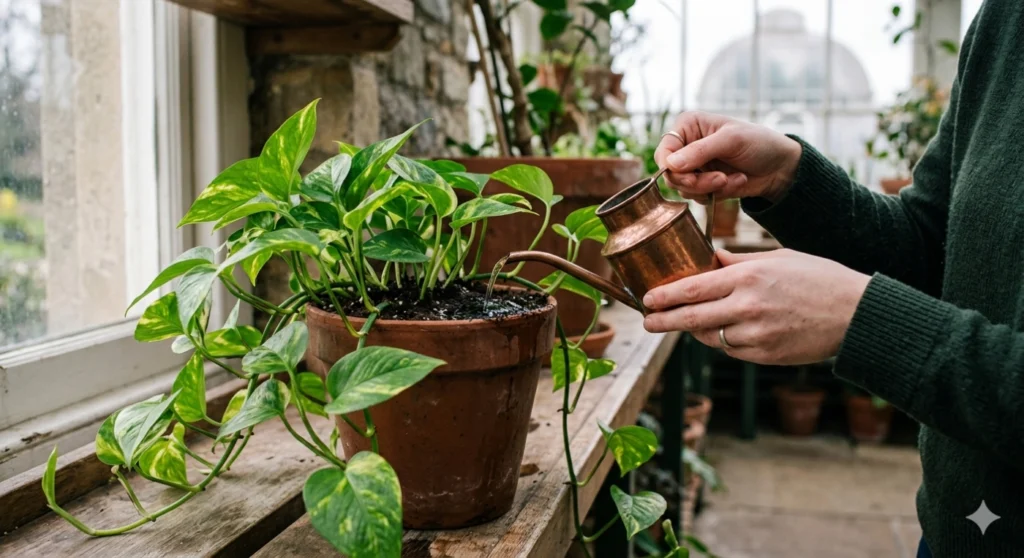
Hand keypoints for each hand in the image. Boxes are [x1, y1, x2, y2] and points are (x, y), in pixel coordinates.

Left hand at [642, 249, 870, 364]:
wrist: (856, 313)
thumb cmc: (818, 278)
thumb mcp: (776, 258)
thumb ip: (737, 261)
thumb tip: (706, 259)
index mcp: (748, 277)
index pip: (693, 289)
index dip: (665, 297)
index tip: (647, 299)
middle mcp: (748, 307)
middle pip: (692, 318)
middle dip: (664, 321)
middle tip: (647, 322)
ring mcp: (756, 335)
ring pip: (710, 337)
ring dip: (696, 330)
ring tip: (688, 322)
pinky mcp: (765, 356)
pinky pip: (731, 350)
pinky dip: (723, 341)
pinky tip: (725, 331)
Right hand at [654, 112, 803, 202]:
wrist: (780, 166)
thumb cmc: (759, 142)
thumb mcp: (731, 140)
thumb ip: (700, 151)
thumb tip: (671, 165)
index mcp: (688, 127)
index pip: (664, 150)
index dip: (671, 167)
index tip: (689, 176)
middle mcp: (687, 147)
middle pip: (671, 174)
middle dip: (696, 181)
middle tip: (720, 179)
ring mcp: (695, 167)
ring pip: (684, 188)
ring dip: (709, 188)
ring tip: (732, 179)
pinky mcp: (703, 184)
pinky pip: (697, 197)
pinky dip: (716, 194)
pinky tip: (735, 182)